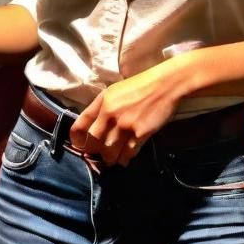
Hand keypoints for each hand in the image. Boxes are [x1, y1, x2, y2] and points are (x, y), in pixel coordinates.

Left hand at [69, 63, 186, 166]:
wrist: (165, 84)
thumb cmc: (140, 86)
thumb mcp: (115, 92)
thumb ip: (102, 107)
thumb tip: (93, 128)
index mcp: (102, 102)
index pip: (79, 126)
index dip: (77, 141)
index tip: (81, 146)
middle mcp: (110, 114)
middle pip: (93, 143)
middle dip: (94, 153)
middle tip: (99, 155)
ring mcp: (125, 125)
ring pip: (109, 153)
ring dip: (110, 159)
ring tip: (113, 159)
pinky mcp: (140, 133)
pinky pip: (127, 153)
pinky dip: (125, 159)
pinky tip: (125, 158)